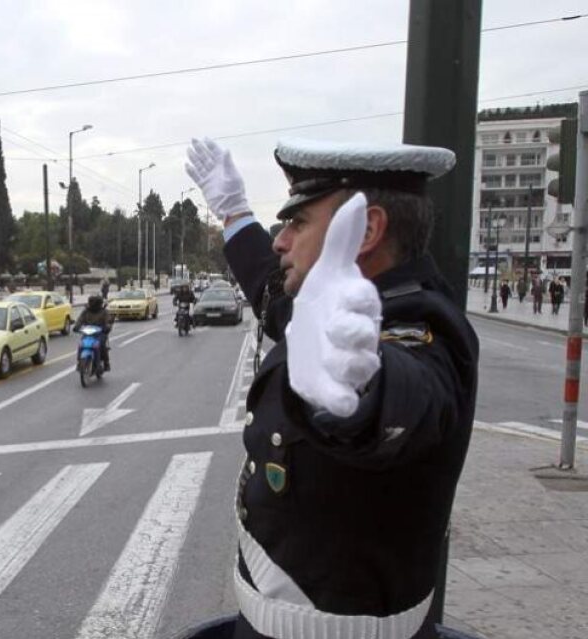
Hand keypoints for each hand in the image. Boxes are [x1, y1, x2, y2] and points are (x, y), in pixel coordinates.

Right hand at [185, 137, 250, 219]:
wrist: (230, 208)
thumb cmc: (235, 192)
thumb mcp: (233, 176)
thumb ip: (228, 163)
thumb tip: (226, 150)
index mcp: (224, 166)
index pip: (216, 153)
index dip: (211, 145)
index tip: (205, 138)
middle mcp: (216, 171)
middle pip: (206, 157)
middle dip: (200, 148)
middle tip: (193, 140)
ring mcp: (209, 178)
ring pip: (200, 165)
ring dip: (194, 157)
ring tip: (188, 149)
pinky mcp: (204, 186)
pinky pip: (196, 176)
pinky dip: (191, 171)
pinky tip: (186, 165)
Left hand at [284, 193, 381, 416]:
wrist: (314, 345)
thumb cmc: (327, 305)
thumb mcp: (329, 272)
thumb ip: (343, 238)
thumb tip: (357, 196)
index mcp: (357, 306)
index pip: (364, 300)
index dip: (357, 299)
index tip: (344, 295)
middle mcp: (358, 335)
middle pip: (363, 335)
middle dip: (352, 332)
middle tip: (334, 327)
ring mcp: (349, 363)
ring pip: (359, 367)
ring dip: (346, 364)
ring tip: (330, 360)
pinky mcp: (336, 390)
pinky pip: (347, 401)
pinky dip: (344, 403)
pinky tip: (339, 403)